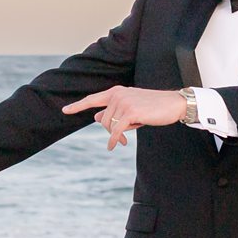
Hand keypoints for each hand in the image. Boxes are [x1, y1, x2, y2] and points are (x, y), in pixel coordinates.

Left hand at [62, 87, 185, 149]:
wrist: (173, 104)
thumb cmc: (152, 107)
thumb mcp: (130, 108)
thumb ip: (113, 111)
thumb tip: (96, 118)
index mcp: (116, 91)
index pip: (93, 99)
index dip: (78, 106)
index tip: (64, 111)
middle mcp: (117, 94)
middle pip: (103, 120)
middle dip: (111, 130)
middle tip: (123, 137)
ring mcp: (123, 102)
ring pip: (110, 126)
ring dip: (119, 134)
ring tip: (132, 131)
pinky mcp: (130, 113)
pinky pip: (116, 131)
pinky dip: (115, 140)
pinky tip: (114, 146)